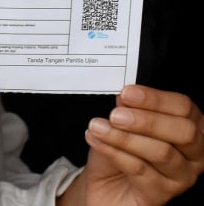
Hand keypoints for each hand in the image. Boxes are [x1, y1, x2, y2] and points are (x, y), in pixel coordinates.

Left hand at [60, 85, 203, 204]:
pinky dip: (114, 152)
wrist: (105, 186)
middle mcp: (193, 153)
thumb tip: (125, 99)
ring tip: (99, 127)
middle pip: (184, 131)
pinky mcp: (163, 195)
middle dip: (147, 120)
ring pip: (162, 152)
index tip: (127, 93)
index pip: (183, 107)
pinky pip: (141, 170)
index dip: (155, 99)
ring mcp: (181, 177)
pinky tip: (97, 141)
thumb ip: (127, 109)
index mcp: (189, 125)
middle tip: (116, 115)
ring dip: (125, 137)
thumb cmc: (120, 150)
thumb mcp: (120, 122)